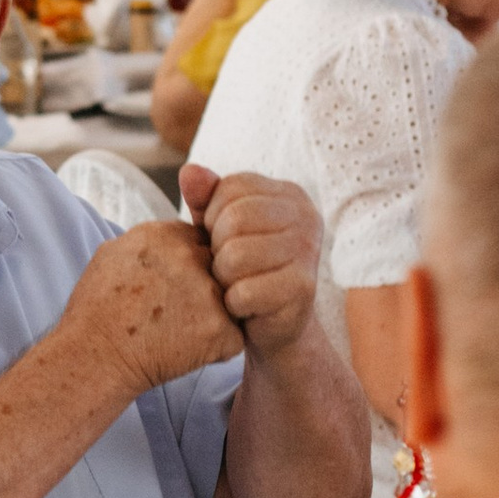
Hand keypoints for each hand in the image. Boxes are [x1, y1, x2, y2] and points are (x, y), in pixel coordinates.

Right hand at [62, 216, 240, 400]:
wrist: (93, 357)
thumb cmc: (94, 312)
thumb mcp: (111, 255)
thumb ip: (147, 241)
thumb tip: (167, 240)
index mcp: (164, 234)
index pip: (201, 239)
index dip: (193, 265)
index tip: (176, 286)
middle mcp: (190, 256)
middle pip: (219, 265)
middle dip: (207, 286)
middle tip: (180, 312)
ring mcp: (208, 292)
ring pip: (231, 298)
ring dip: (216, 315)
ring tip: (182, 333)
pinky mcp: (221, 328)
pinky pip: (234, 335)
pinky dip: (219, 346)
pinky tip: (190, 352)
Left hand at [181, 165, 322, 357]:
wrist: (273, 326)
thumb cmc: (242, 269)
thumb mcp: (219, 228)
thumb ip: (204, 198)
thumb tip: (189, 171)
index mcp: (289, 194)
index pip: (231, 188)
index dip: (211, 217)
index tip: (220, 239)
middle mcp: (307, 217)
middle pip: (234, 219)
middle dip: (216, 248)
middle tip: (225, 267)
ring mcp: (309, 253)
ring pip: (235, 257)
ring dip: (222, 278)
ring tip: (234, 285)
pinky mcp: (303, 290)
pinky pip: (243, 292)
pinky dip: (232, 304)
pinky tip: (244, 307)